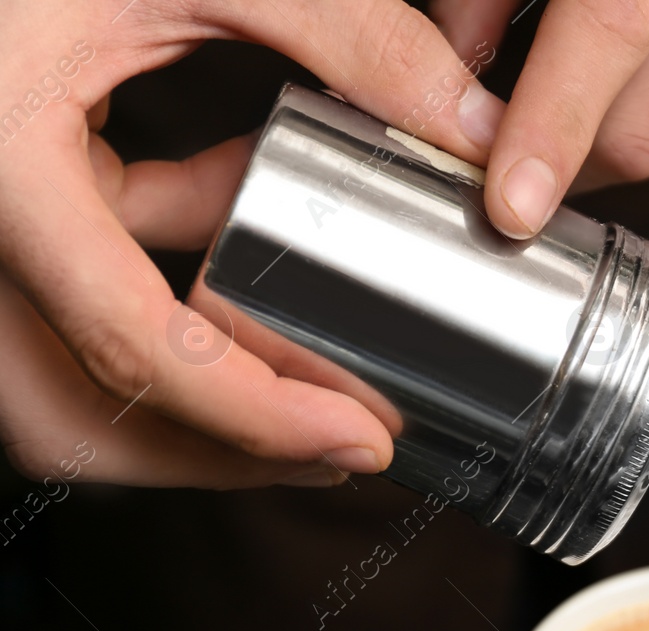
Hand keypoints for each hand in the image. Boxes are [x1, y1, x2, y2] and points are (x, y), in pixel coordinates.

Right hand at [0, 0, 507, 488]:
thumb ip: (347, 35)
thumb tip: (479, 129)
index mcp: (4, 165)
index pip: (129, 341)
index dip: (251, 414)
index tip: (357, 441)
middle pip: (73, 410)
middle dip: (216, 450)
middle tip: (342, 447)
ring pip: (68, 380)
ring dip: (200, 398)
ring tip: (319, 391)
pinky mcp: (10, 206)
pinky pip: (76, 305)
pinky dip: (170, 313)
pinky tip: (248, 262)